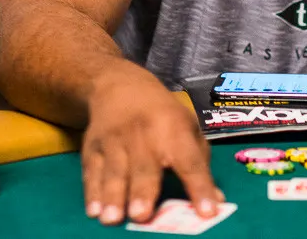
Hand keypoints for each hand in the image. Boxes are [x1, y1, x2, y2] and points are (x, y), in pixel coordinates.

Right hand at [82, 65, 222, 225]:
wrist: (120, 86)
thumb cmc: (162, 115)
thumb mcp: (188, 128)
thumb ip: (200, 164)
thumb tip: (215, 202)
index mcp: (175, 129)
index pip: (190, 161)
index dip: (199, 186)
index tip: (207, 213)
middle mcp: (144, 133)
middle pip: (145, 166)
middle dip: (143, 191)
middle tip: (142, 216)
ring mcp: (115, 140)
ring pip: (115, 170)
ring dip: (113, 196)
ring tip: (112, 220)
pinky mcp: (93, 147)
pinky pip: (91, 172)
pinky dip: (91, 192)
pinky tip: (93, 211)